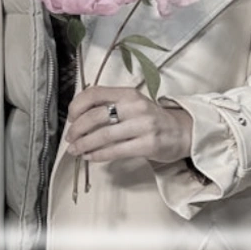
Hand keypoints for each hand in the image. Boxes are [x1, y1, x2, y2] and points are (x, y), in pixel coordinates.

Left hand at [65, 86, 192, 163]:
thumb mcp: (131, 104)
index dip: (77, 105)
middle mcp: (135, 106)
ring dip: (84, 144)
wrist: (180, 132)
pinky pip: (116, 151)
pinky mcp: (148, 145)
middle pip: (95, 116)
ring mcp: (143, 126)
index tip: (70, 117)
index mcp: (128, 93)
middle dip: (77, 129)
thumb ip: (109, 105)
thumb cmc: (150, 119)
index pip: (95, 93)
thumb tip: (77, 117)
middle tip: (69, 138)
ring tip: (75, 150)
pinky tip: (90, 157)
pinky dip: (98, 155)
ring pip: (104, 135)